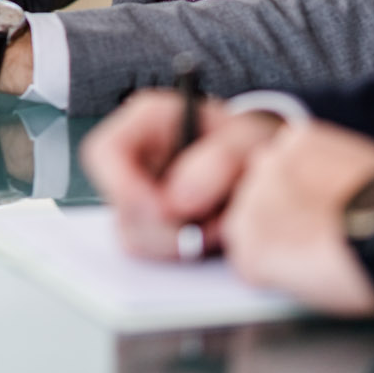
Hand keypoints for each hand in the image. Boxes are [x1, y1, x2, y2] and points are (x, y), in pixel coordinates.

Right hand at [81, 91, 286, 258]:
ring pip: (133, 237)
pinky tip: (211, 234)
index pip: (104, 152)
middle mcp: (134, 158)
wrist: (269, 164)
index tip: (162, 211)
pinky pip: (153, 252)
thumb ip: (221, 158)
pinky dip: (184, 251)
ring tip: (219, 223)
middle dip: (164, 226)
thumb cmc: (254, 142)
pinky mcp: (151, 226)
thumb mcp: (251, 138)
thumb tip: (177, 198)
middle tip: (206, 226)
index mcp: (147, 120)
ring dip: (179, 242)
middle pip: (118, 205)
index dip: (122, 186)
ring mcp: (140, 195)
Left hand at [224, 121, 373, 317]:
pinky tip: (310, 275)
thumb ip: (324, 171)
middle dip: (280, 222)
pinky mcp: (250, 247)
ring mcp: (251, 204)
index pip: (277, 171)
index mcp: (295, 141)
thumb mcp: (357, 164)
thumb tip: (325, 195)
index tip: (317, 215)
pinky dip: (274, 278)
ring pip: (249, 233)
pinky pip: (252, 269)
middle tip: (316, 240)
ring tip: (318, 259)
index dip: (296, 200)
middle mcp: (265, 164)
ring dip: (275, 249)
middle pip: (257, 199)